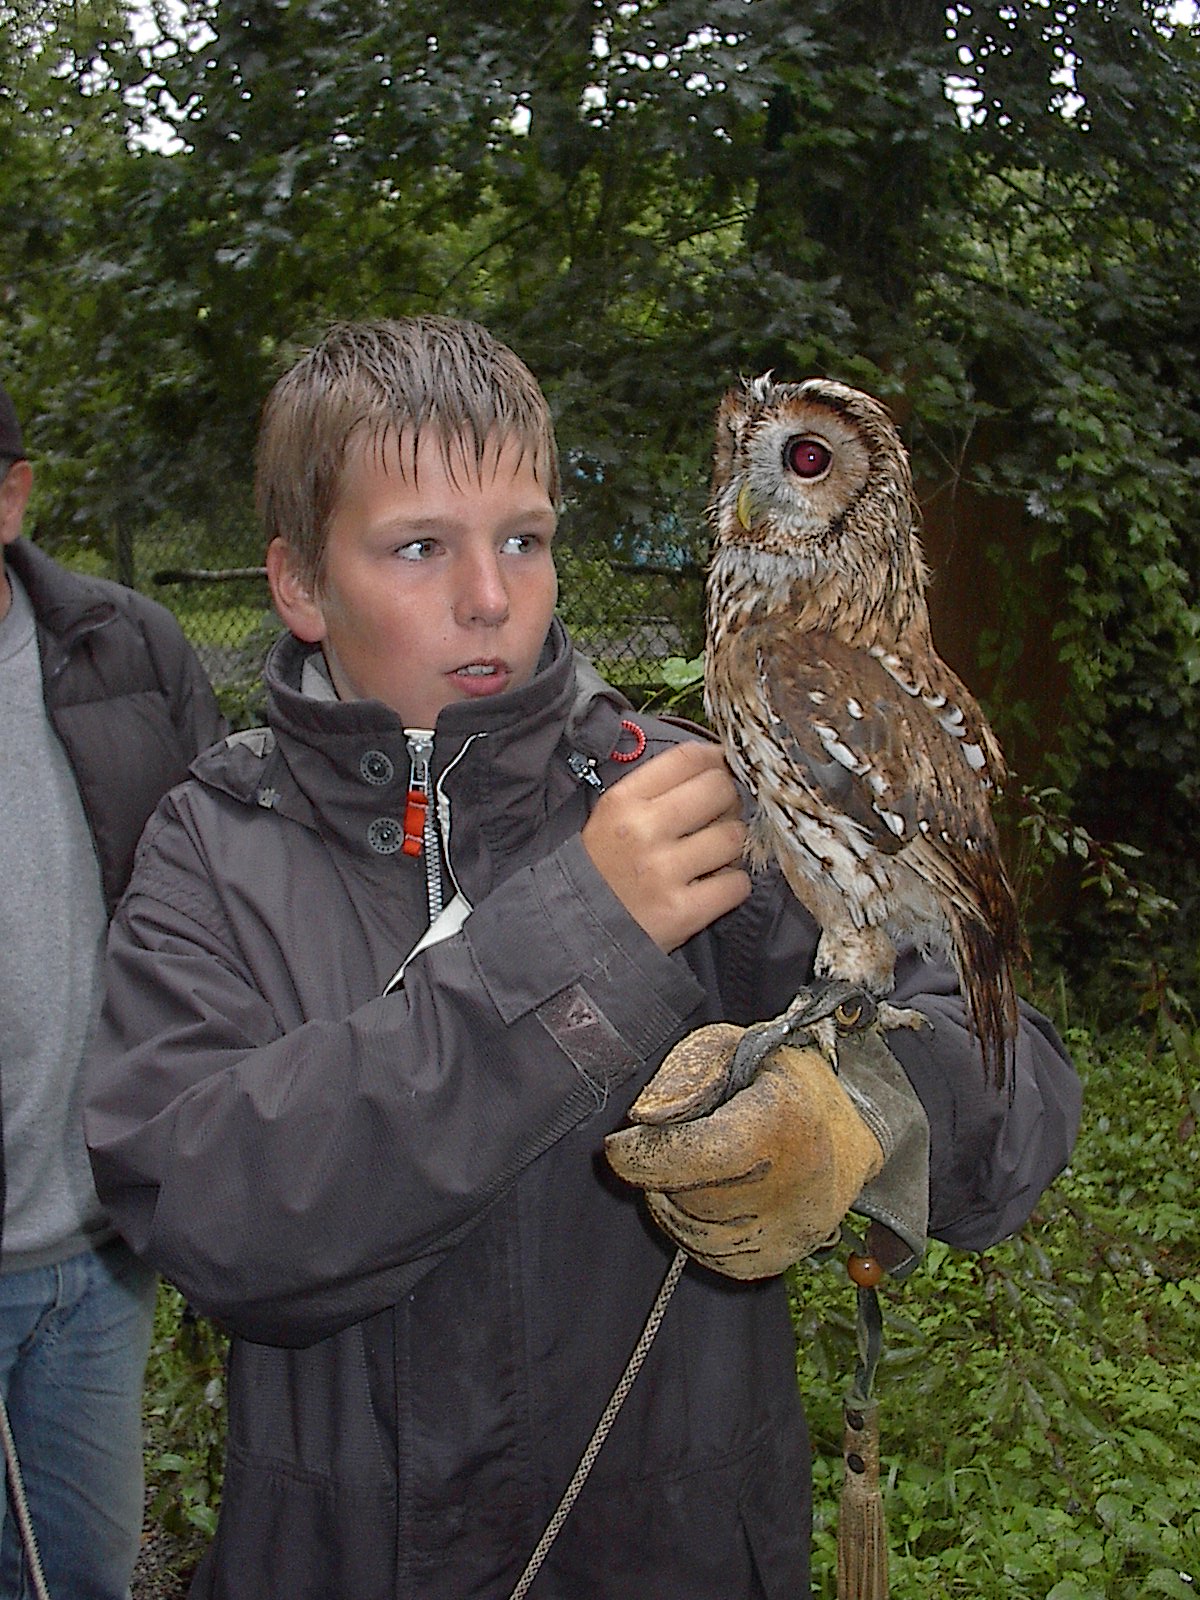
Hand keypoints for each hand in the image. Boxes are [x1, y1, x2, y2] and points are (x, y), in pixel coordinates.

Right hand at [581, 742, 749, 952]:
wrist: (577, 932)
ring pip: (734, 837)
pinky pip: (737, 884)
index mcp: (623, 801)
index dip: (717, 759)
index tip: (722, 770)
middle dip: (728, 801)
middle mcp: (642, 831)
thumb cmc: (603, 869)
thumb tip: (717, 762)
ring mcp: (663, 872)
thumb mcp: (612, 816)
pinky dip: (732, 886)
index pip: (688, 758)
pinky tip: (713, 887)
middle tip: (720, 817)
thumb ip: (656, 788)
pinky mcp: (682, 912)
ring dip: (731, 847)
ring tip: (712, 857)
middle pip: (719, 790)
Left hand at [604, 1022, 884, 1278]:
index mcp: (784, 1124)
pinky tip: (708, 1195)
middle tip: (675, 1143)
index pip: (699, 1156)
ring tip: (694, 1165)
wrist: (848, 1125)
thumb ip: (687, 1073)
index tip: (619, 1143)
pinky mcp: (779, 1259)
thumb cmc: (779, 1079)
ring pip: (691, 1230)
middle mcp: (795, 1187)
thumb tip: (643, 1117)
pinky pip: (708, 1254)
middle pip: (688, 1195)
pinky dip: (692, 1226)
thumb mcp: (735, 1046)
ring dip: (673, 1198)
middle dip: (662, 1170)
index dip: (644, 1154)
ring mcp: (791, 1232)